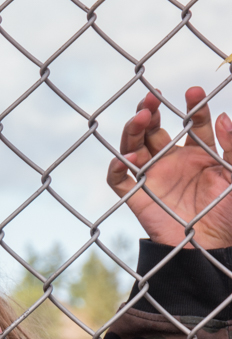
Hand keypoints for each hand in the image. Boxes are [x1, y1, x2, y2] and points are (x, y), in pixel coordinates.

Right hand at [108, 86, 231, 249]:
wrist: (213, 247)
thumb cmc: (229, 212)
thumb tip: (223, 117)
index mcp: (199, 155)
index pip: (193, 124)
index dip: (193, 107)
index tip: (194, 91)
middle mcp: (173, 162)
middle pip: (155, 131)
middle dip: (151, 112)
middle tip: (152, 98)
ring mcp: (153, 178)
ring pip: (134, 147)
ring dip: (133, 131)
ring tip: (140, 117)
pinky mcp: (137, 198)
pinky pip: (119, 181)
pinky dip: (117, 168)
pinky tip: (127, 158)